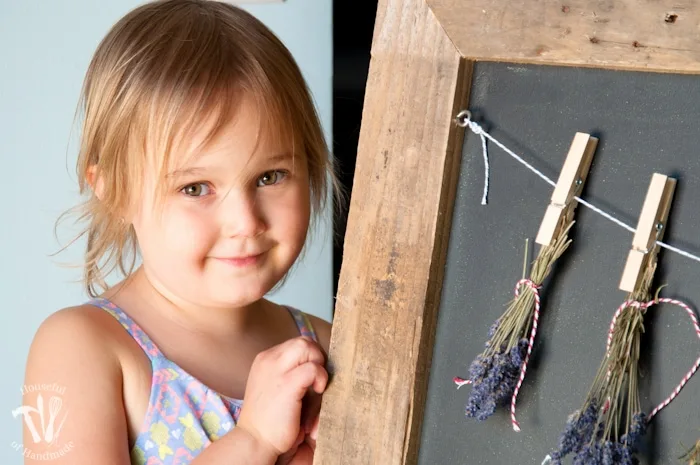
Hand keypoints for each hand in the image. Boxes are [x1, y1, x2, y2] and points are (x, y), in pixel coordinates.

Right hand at [237, 337, 327, 458]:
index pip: (296, 344)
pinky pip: (313, 368)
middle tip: (317, 379)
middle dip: (316, 357)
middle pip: (302, 341)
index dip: (310, 357)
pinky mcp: (286, 383)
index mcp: (265, 359)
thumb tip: (316, 364)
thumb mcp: (275, 387)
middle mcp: (268, 360)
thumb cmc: (269, 419)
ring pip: (306, 346)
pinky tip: (317, 391)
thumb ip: (290, 372)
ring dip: (318, 364)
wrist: (254, 441)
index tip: (313, 376)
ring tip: (316, 384)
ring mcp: (276, 369)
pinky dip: (320, 377)